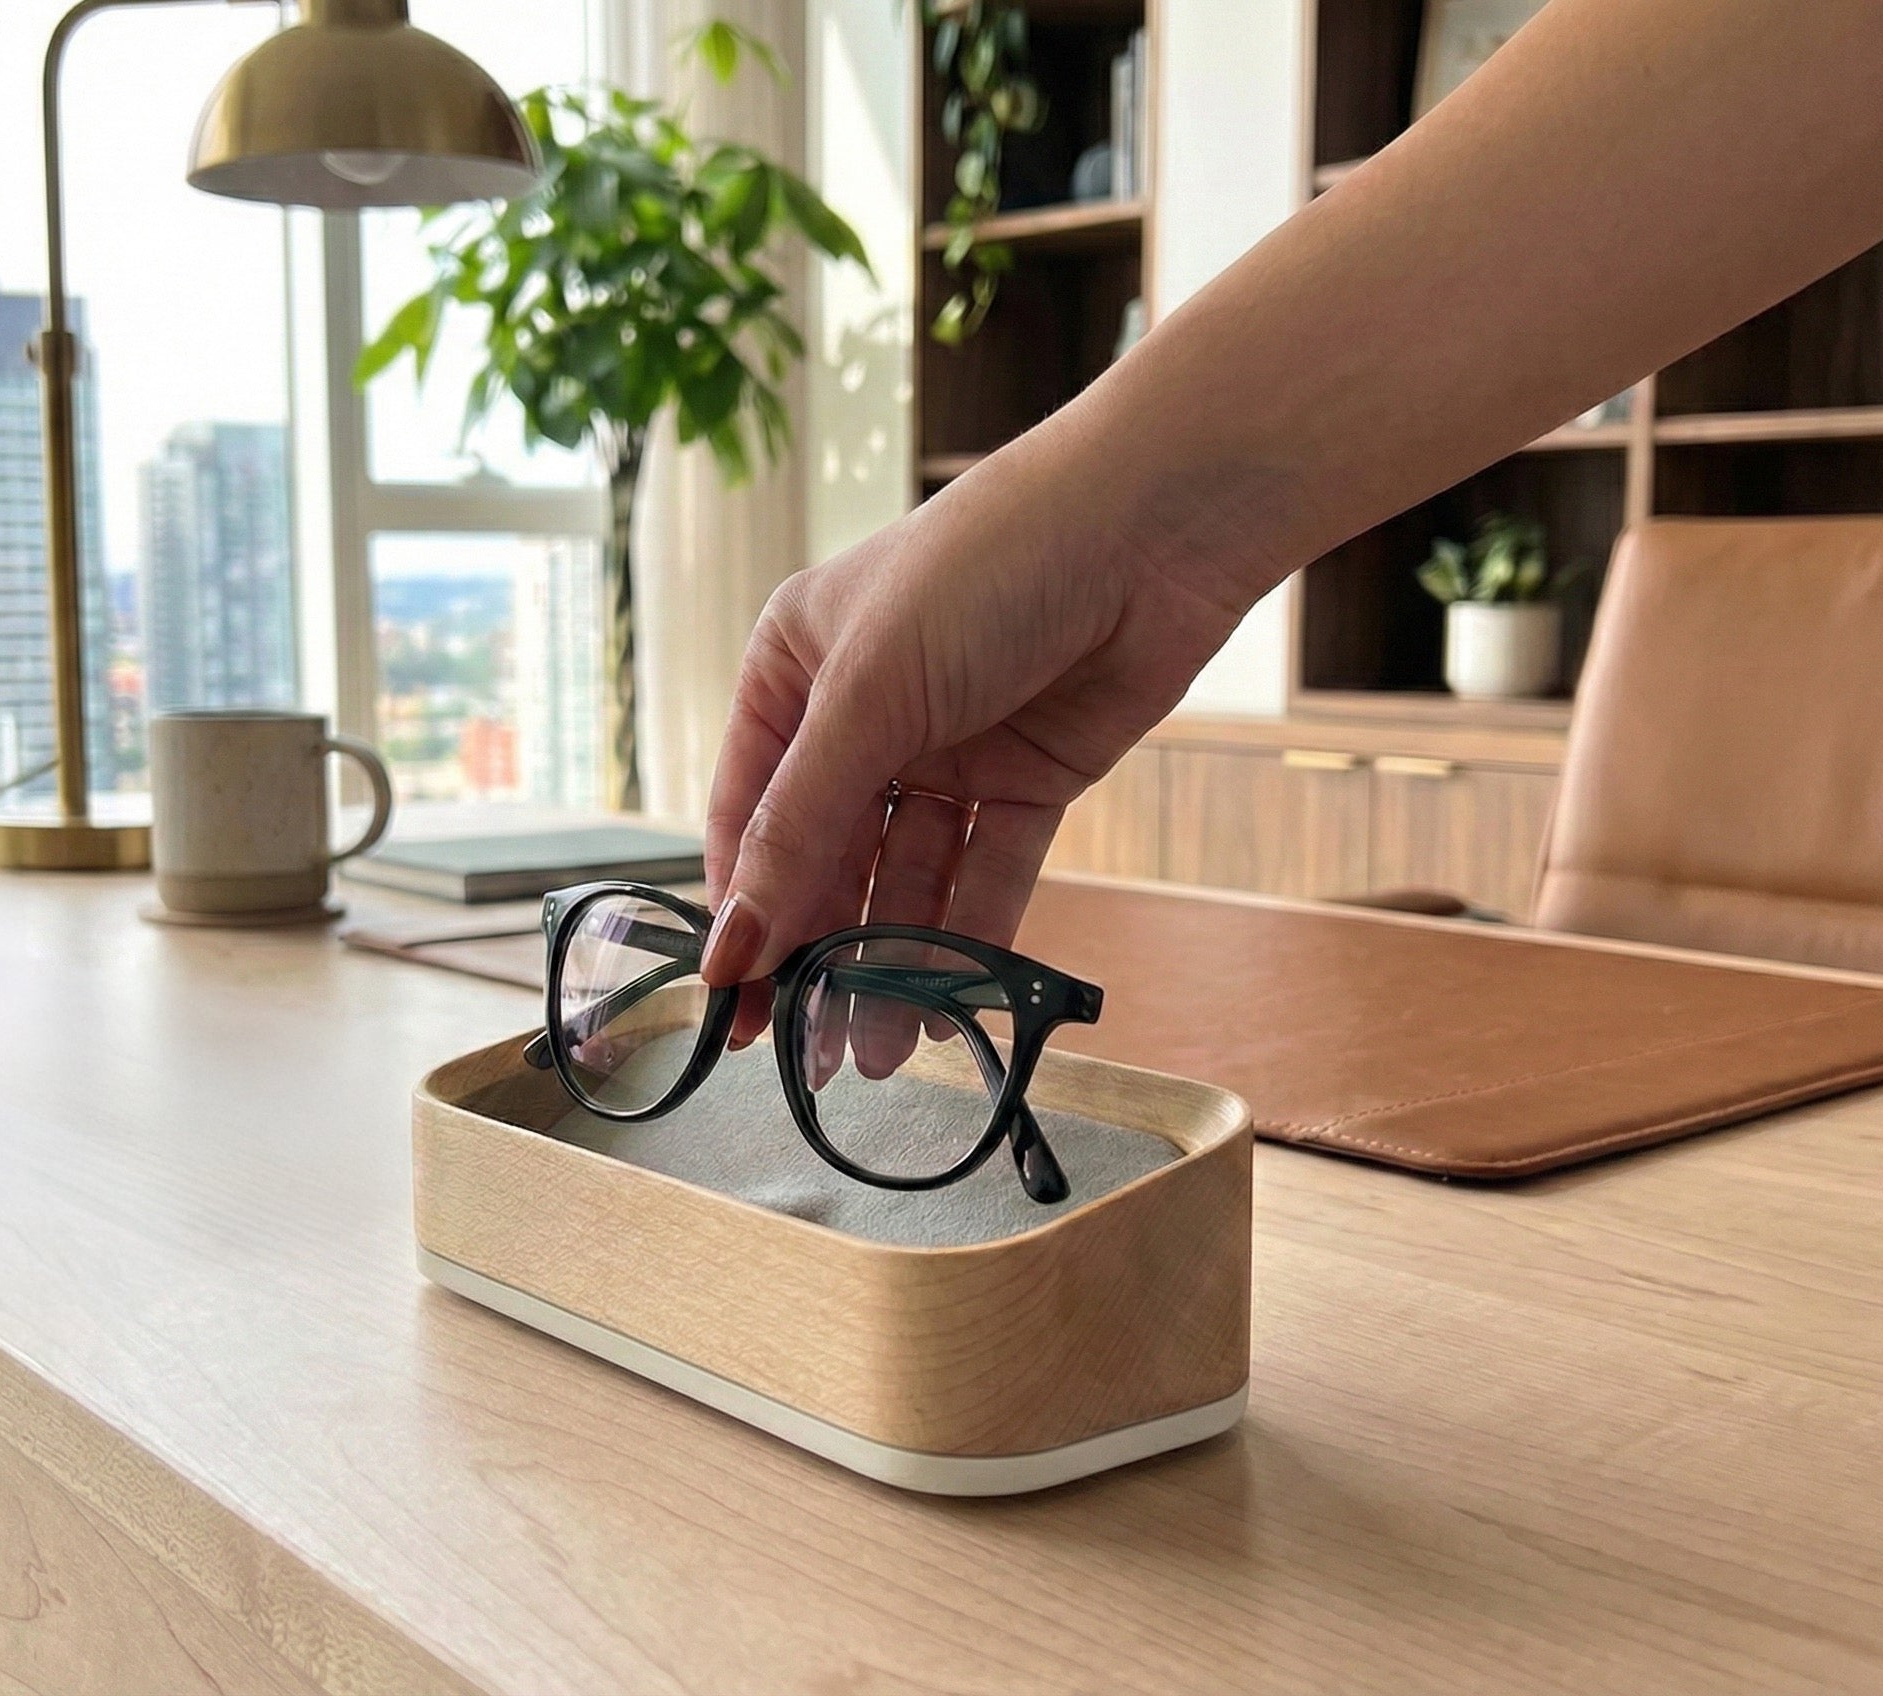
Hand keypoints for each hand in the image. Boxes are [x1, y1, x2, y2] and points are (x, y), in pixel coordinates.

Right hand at [698, 442, 1267, 1010]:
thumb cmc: (986, 569)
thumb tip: (730, 946)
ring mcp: (948, 749)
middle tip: (805, 1053)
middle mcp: (864, 713)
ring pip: (904, 878)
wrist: (1153, 528)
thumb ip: (799, 829)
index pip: (744, 813)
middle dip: (814, 950)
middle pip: (824, 857)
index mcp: (794, 670)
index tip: (732, 1004)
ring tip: (871, 1052)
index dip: (739, 908)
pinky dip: (964, 939)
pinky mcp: (1027, 780)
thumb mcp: (868, 697)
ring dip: (886, 962)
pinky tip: (940, 1006)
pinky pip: (984, 874)